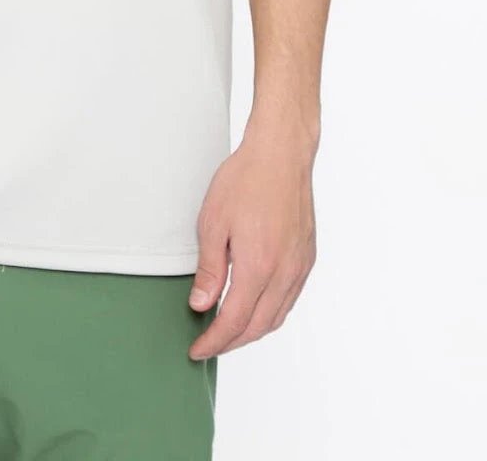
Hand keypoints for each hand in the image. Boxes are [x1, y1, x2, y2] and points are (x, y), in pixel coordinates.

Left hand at [187, 122, 316, 359]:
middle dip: (231, 342)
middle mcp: (285, 272)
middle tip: (208, 344)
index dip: (215, 341)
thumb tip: (201, 305)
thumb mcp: (213, 221)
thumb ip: (209, 269)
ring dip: (252, 331)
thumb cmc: (245, 180)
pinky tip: (254, 307)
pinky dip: (269, 312)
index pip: (235, 321)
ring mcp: (300, 266)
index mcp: (259, 265)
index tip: (198, 350)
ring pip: (277, 316)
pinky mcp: (307, 258)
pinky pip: (289, 299)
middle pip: (258, 326)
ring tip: (227, 330)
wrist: (281, 155)